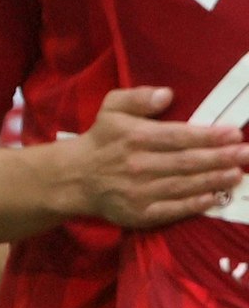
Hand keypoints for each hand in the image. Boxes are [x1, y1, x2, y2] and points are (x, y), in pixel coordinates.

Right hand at [63, 86, 248, 227]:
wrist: (75, 177)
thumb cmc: (102, 140)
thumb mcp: (111, 108)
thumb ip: (137, 97)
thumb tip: (167, 94)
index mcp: (134, 137)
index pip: (178, 137)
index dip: (208, 136)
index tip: (234, 133)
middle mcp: (138, 165)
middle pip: (187, 162)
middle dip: (221, 157)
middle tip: (246, 153)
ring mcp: (139, 191)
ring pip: (184, 185)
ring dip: (214, 180)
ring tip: (238, 173)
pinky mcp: (140, 213)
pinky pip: (172, 209)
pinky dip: (194, 204)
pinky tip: (214, 197)